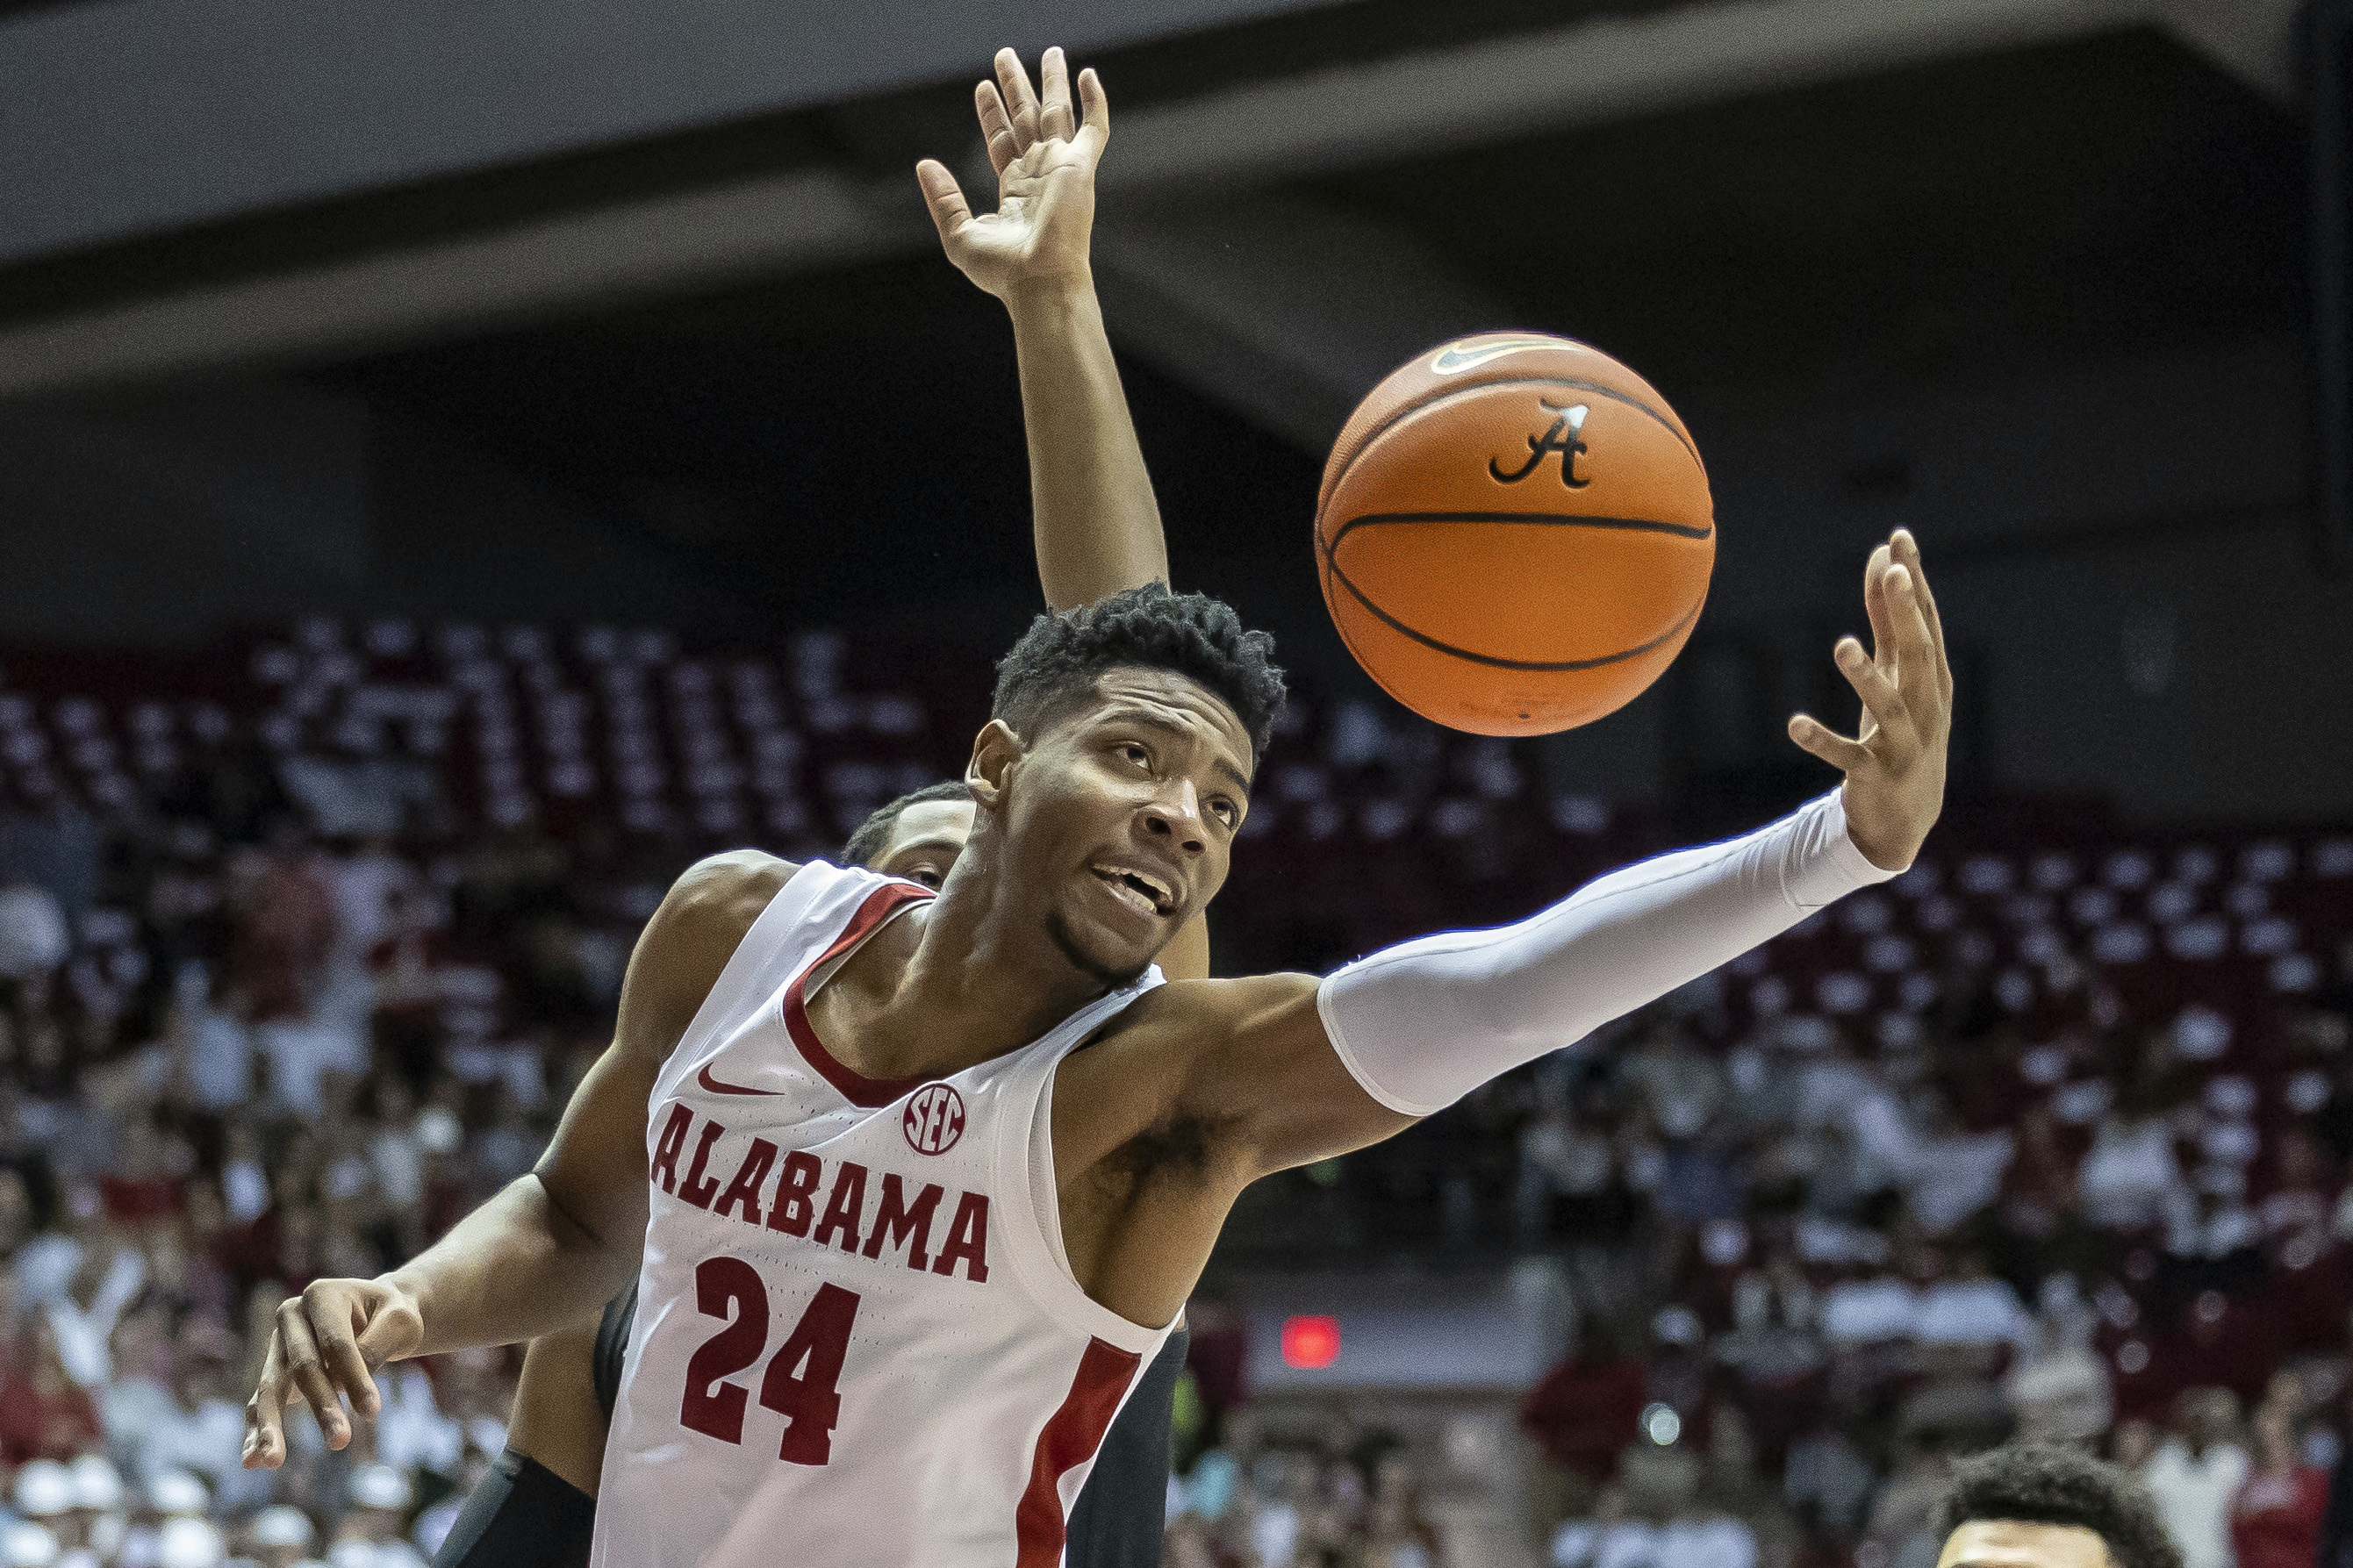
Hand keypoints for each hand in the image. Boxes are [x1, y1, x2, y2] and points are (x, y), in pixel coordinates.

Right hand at [241, 1274, 422, 1468]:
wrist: (377, 1313)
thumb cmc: (392, 1315)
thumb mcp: (401, 1320)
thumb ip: (377, 1343)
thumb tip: (341, 1383)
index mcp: (322, 1294)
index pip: (336, 1341)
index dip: (354, 1376)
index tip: (372, 1412)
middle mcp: (291, 1316)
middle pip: (303, 1366)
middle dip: (322, 1405)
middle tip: (340, 1442)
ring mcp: (278, 1344)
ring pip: (272, 1388)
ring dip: (273, 1426)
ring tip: (273, 1461)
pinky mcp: (274, 1371)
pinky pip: (260, 1402)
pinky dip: (255, 1432)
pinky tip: (251, 1461)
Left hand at [915, 47, 1107, 303]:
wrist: (1038, 282)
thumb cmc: (1003, 271)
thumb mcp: (959, 233)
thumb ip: (944, 198)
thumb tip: (925, 164)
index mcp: (1016, 191)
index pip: (1002, 141)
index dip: (992, 114)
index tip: (983, 87)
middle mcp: (1040, 175)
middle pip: (1027, 120)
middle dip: (1017, 87)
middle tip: (1005, 56)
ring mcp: (1062, 169)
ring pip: (1057, 114)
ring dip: (1052, 81)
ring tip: (1050, 51)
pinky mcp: (1080, 168)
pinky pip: (1092, 128)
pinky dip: (1094, 102)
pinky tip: (1088, 75)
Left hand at [1788, 529, 1951, 869]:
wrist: (1905, 818)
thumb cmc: (1901, 731)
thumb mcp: (1895, 675)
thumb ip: (1887, 619)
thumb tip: (1882, 559)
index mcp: (1932, 680)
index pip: (1927, 623)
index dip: (1915, 582)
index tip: (1899, 539)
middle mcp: (1927, 709)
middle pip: (1920, 656)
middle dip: (1907, 615)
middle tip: (1894, 574)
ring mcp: (1904, 745)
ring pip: (1889, 707)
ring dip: (1866, 677)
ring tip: (1842, 645)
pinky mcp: (1876, 777)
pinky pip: (1848, 758)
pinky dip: (1823, 742)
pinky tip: (1794, 724)